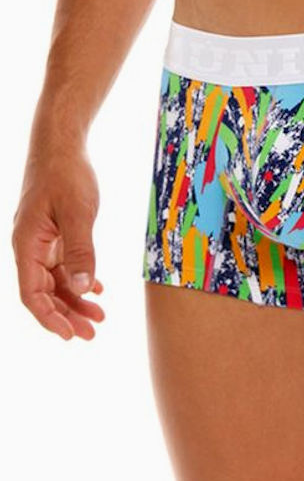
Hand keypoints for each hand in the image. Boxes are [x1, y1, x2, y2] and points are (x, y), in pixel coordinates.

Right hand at [12, 145, 104, 340]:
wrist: (62, 145)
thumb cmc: (66, 174)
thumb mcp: (78, 213)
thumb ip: (80, 251)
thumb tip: (81, 288)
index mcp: (27, 245)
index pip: (32, 294)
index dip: (50, 318)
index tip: (71, 335)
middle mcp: (30, 247)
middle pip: (44, 293)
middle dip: (66, 315)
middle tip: (92, 333)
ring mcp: (41, 241)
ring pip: (55, 281)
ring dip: (75, 300)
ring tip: (100, 317)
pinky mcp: (54, 234)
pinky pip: (63, 265)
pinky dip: (79, 280)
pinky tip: (97, 290)